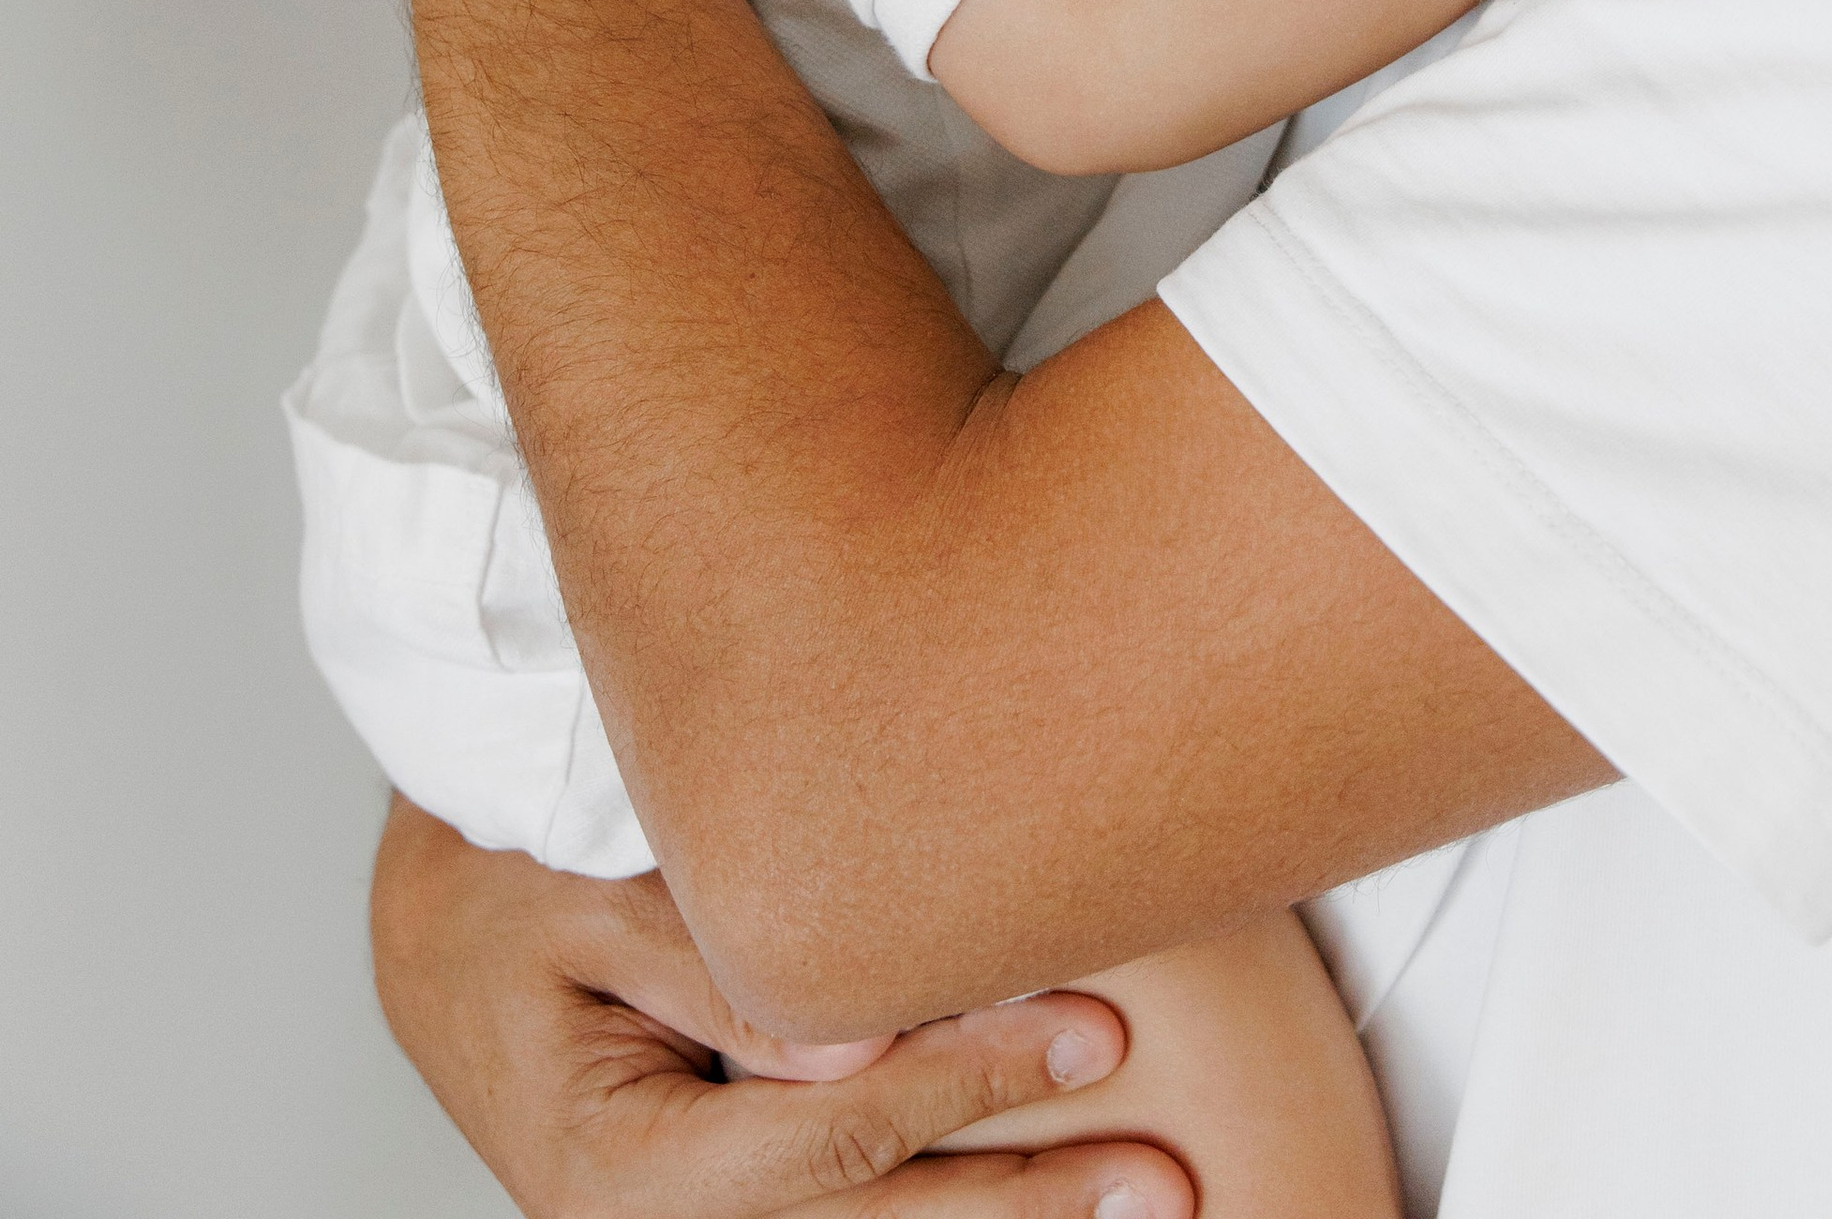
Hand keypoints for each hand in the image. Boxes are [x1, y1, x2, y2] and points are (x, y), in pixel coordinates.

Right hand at [371, 798, 1194, 1218]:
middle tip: (1169, 1187)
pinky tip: (1037, 1209)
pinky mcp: (714, 1203)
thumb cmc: (501, 880)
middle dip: (1024, 1208)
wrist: (428, 922)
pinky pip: (836, 1218)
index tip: (1100, 1037)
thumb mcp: (583, 894)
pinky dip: (936, 1209)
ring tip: (1145, 1203)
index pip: (834, 1137)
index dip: (971, 1085)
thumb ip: (714, 968)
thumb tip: (852, 1051)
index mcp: (617, 1167)